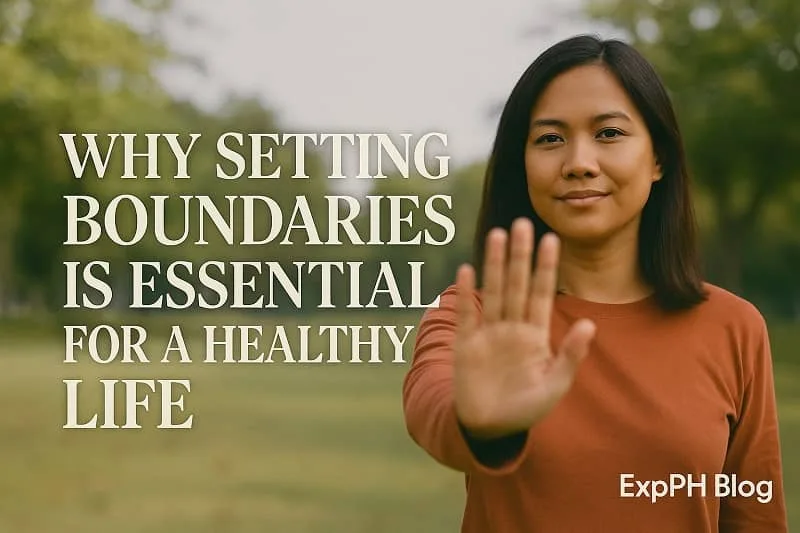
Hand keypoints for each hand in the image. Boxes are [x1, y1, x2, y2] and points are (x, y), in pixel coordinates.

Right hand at [454, 217, 595, 438]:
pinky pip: (466, 314)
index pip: (541, 293)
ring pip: (493, 291)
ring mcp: (488, 332)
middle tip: (523, 224)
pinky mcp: (466, 344)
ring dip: (495, 265)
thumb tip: (590, 325)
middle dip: (520, 255)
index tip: (551, 240)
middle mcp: (511, 327)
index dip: (545, 267)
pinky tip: (467, 269)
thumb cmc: (525, 408)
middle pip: (516, 284)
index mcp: (534, 334)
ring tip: (498, 235)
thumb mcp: (554, 386)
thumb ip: (570, 355)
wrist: (490, 428)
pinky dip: (466, 293)